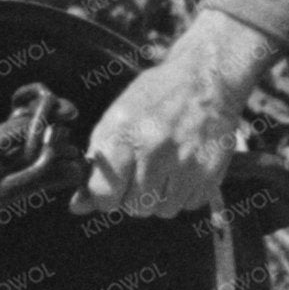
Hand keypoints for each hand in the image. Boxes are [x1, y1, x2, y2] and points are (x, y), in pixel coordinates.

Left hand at [75, 10, 284, 218]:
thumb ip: (96, 162)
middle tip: (145, 170)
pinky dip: (186, 193)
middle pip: (135, 207)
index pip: (104, 196)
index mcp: (124, 136)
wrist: (207, 79)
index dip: (106, 196)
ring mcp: (184, 164)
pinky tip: (186, 168)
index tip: (114, 187)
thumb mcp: (117, 119)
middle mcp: (154, 152)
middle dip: (137, 195)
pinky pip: (189, 204)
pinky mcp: (210, 172)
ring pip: (164, 210)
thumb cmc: (156, 97)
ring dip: (163, 196)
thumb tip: (78, 206)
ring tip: (168, 167)